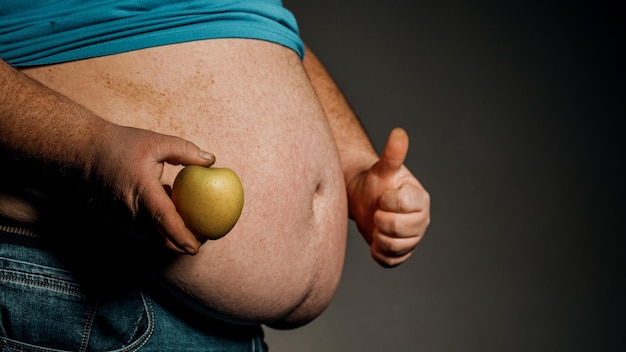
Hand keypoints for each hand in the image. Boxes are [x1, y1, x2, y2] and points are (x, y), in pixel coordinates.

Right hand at [92, 124, 214, 254]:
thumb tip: (211, 161)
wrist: (82, 152)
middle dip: (181, 246)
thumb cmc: (120, 145)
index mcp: (143, 192)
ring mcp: (120, 217)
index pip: (165, 221)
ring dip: (169, 238)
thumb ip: (186, 151)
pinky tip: (168, 215)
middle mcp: (130, 210)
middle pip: (159, 239)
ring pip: (150, 236)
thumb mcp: (156, 142)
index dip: (182, 237)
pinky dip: (156, 228)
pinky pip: (140, 229)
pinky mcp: (115, 219)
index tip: (197, 247)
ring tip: (190, 230)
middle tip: (201, 241)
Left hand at [347, 128, 429, 266]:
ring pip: (395, 247)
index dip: (385, 201)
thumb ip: (393, 153)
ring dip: (378, 236)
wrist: (364, 200)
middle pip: (399, 229)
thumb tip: (398, 132)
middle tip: (377, 211)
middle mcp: (421, 220)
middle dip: (381, 220)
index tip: (381, 195)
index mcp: (420, 199)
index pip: (402, 204)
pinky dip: (378, 252)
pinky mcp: (401, 254)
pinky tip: (375, 238)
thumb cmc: (375, 182)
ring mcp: (412, 239)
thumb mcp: (382, 168)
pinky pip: (389, 261)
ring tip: (376, 223)